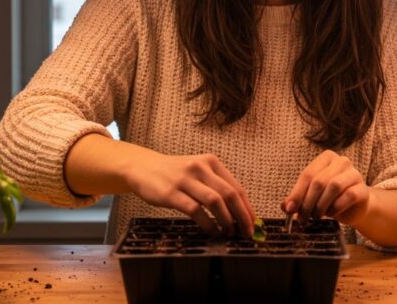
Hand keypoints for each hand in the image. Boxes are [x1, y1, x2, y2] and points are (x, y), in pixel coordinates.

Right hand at [126, 152, 255, 237]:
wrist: (143, 168)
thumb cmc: (174, 173)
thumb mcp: (197, 170)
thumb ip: (215, 185)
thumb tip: (239, 211)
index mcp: (211, 162)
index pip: (236, 187)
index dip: (247, 208)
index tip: (253, 224)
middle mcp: (200, 168)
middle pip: (229, 194)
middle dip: (241, 216)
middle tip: (246, 232)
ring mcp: (185, 180)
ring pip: (215, 201)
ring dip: (226, 220)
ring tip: (228, 233)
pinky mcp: (171, 193)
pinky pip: (195, 210)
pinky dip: (208, 224)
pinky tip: (212, 231)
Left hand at [283, 150, 370, 226]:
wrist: (354, 207)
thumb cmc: (330, 198)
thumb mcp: (311, 195)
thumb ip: (297, 198)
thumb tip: (285, 207)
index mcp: (326, 158)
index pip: (307, 174)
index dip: (297, 193)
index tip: (289, 209)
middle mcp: (341, 161)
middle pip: (319, 181)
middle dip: (308, 202)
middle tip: (303, 217)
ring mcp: (354, 174)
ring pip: (333, 186)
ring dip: (321, 205)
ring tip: (316, 216)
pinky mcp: (363, 189)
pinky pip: (348, 196)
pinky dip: (336, 207)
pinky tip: (331, 213)